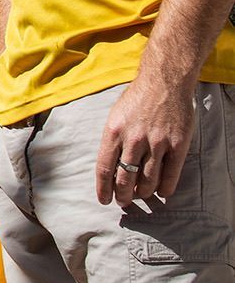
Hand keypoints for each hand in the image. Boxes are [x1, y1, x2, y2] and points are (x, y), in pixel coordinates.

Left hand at [94, 75, 195, 206]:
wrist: (164, 81)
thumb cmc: (137, 99)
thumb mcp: (115, 116)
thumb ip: (112, 141)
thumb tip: (109, 170)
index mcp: (114, 132)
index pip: (104, 169)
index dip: (103, 190)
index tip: (104, 200)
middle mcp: (134, 139)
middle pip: (125, 179)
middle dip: (123, 196)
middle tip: (124, 201)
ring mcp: (157, 142)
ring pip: (148, 181)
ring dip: (143, 193)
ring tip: (141, 195)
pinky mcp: (177, 144)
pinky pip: (171, 175)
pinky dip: (165, 188)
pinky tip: (162, 191)